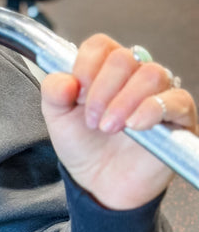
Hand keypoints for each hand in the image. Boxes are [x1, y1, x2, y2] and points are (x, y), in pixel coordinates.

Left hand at [40, 34, 197, 209]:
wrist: (101, 185)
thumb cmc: (84, 149)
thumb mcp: (57, 119)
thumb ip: (53, 92)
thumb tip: (64, 79)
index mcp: (104, 70)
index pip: (100, 45)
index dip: (86, 66)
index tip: (76, 94)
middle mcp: (133, 77)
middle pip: (125, 57)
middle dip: (102, 89)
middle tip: (92, 119)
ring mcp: (158, 95)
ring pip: (152, 74)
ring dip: (125, 100)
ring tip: (110, 127)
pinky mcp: (179, 118)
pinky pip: (177, 100)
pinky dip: (152, 109)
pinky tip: (135, 126)